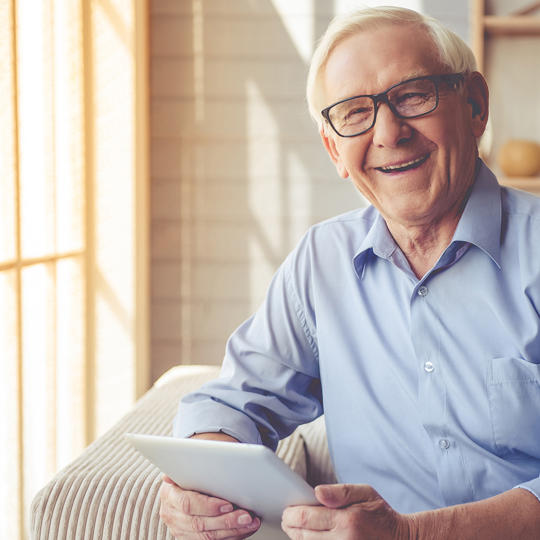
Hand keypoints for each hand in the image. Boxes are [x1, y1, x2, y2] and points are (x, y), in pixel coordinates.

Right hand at [159, 475, 260, 538]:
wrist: (183, 484)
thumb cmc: (190, 473)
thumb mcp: (187, 466)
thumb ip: (193, 466)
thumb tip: (197, 457)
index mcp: (169, 495)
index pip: (187, 504)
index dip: (208, 506)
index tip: (228, 504)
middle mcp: (172, 516)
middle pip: (200, 524)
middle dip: (226, 521)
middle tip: (246, 516)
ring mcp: (181, 530)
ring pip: (208, 537)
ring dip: (233, 530)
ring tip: (251, 522)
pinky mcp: (192, 539)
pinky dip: (232, 536)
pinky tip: (245, 529)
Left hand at [281, 484, 412, 538]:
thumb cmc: (381, 515)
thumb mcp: (365, 493)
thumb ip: (340, 491)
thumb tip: (316, 492)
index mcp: (347, 521)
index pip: (307, 517)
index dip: (292, 514)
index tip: (286, 510)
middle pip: (304, 536)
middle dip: (291, 526)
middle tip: (287, 519)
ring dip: (298, 538)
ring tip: (294, 528)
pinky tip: (309, 538)